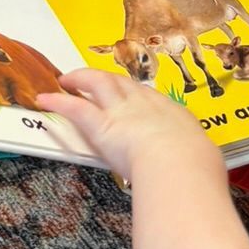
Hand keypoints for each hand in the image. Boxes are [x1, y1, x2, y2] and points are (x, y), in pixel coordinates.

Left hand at [44, 66, 205, 176]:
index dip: (135, 94)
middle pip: (122, 82)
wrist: (180, 163)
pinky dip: (58, 103)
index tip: (129, 94)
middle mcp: (145, 104)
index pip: (149, 97)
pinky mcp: (100, 124)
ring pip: (97, 84)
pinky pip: (75, 108)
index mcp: (172, 112)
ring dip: (81, 79)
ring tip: (68, 79)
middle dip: (107, 78)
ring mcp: (122, 111)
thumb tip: (202, 171)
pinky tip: (45, 100)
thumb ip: (196, 160)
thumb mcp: (201, 157)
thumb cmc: (196, 165)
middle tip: (96, 78)